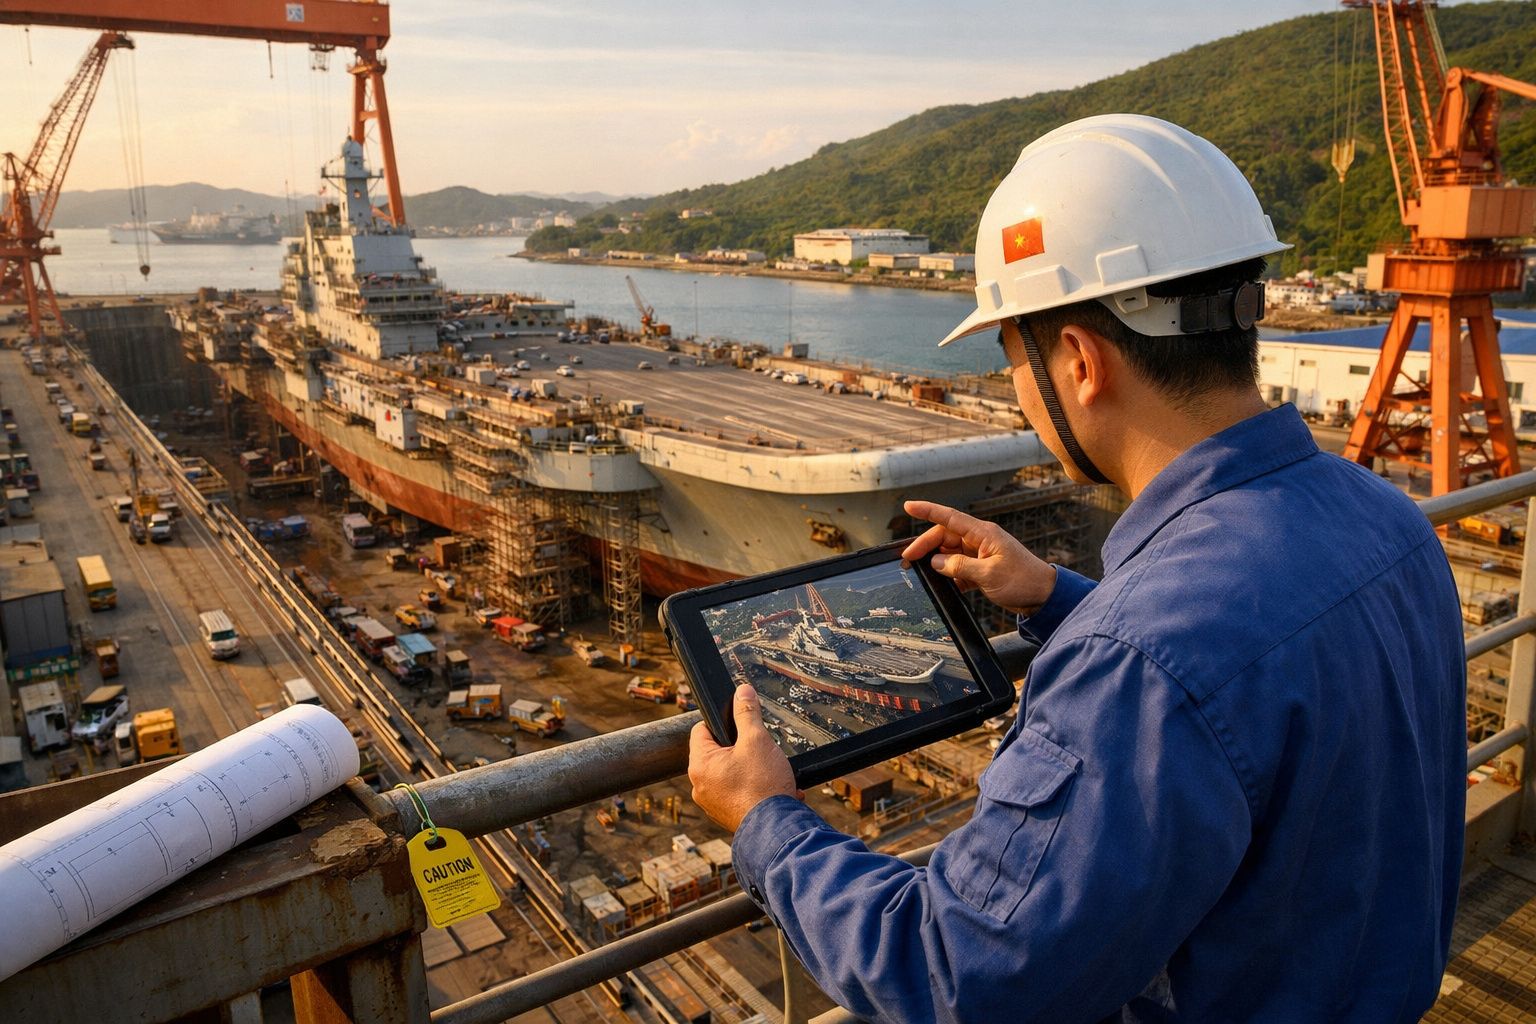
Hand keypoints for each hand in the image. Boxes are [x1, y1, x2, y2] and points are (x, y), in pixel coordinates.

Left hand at [688, 684, 799, 830]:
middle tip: (759, 750)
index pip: (701, 729)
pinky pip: (739, 793)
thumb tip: (742, 692)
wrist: (777, 831)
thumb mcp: (757, 740)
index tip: (739, 724)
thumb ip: (747, 713)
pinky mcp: (727, 815)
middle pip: (717, 752)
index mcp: (700, 764)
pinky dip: (755, 788)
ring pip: (730, 773)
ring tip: (769, 772)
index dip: (722, 722)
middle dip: (741, 748)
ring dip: (751, 769)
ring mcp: (713, 803)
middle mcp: (700, 785)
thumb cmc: (763, 788)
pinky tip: (774, 788)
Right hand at [902, 499, 1055, 614]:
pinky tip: (944, 585)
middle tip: (908, 560)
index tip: (908, 506)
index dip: (927, 510)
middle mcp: (980, 540)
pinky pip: (958, 567)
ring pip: (949, 553)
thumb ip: (960, 566)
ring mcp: (981, 554)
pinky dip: (950, 575)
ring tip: (921, 573)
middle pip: (945, 536)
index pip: (949, 518)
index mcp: (983, 533)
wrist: (1043, 596)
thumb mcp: (988, 574)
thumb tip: (936, 562)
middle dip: (925, 546)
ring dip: (936, 563)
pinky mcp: (982, 568)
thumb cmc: (1023, 580)